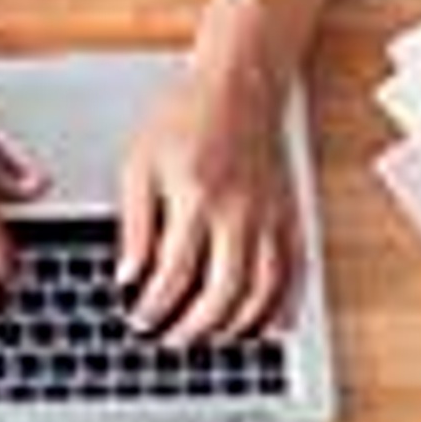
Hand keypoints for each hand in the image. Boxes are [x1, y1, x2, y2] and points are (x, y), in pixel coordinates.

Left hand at [116, 60, 304, 346]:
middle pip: (223, 295)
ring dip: (235, 325)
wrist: (240, 83)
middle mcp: (239, 212)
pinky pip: (293, 272)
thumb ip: (135, 226)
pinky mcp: (290, 215)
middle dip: (194, 329)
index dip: (153, 307)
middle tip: (170, 338)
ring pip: (262, 292)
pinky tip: (264, 325)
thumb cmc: (186, 115)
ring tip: (209, 336)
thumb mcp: (139, 164)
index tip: (138, 319)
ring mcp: (270, 216)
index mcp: (196, 198)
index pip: (173, 275)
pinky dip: (281, 306)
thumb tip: (127, 276)